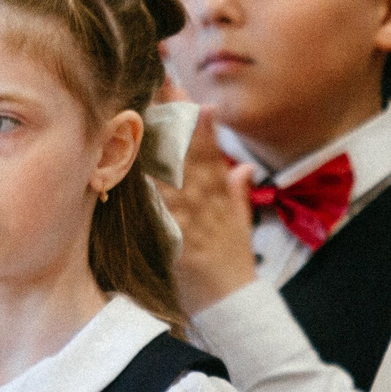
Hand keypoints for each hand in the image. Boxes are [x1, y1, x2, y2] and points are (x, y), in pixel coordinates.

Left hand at [157, 111, 256, 312]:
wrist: (233, 307)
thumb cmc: (233, 265)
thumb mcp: (241, 226)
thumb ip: (238, 193)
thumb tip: (243, 166)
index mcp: (222, 198)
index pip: (209, 152)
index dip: (200, 121)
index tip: (186, 91)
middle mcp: (210, 206)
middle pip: (193, 155)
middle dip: (180, 119)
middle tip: (165, 84)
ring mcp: (196, 224)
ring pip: (181, 176)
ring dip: (167, 144)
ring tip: (154, 113)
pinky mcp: (181, 245)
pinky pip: (169, 214)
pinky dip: (161, 192)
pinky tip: (147, 170)